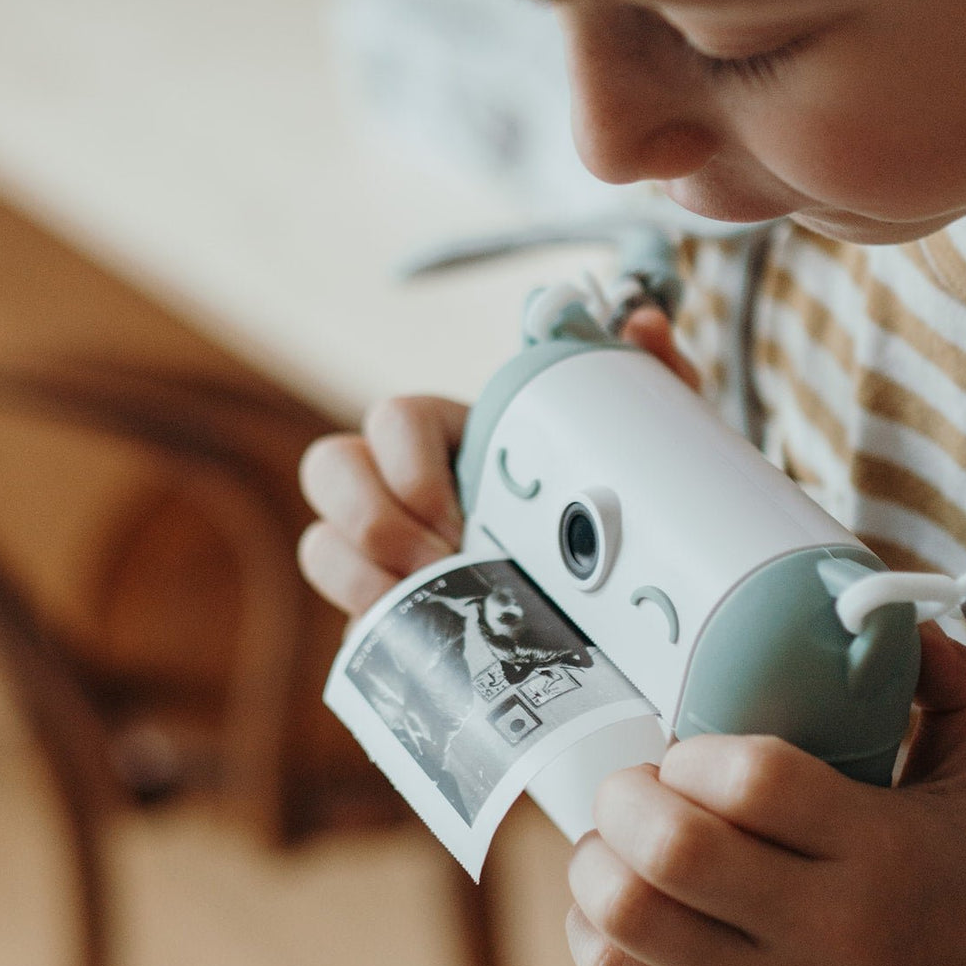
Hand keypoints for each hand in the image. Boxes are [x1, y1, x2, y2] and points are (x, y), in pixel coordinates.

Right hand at [297, 305, 694, 616]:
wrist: (610, 601)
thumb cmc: (597, 506)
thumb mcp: (626, 445)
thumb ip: (642, 376)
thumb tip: (644, 323)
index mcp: (449, 433)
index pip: (394, 419)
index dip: (410, 463)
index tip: (462, 514)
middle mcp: (400, 484)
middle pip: (330, 468)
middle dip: (375, 518)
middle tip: (443, 562)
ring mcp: (383, 549)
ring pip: (321, 542)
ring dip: (360, 576)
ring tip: (428, 607)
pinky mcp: (385, 609)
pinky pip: (343, 610)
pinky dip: (367, 625)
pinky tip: (412, 642)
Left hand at [566, 623, 965, 965]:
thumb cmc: (945, 915)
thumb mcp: (965, 802)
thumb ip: (953, 700)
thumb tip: (919, 626)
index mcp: (882, 851)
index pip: (753, 777)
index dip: (692, 752)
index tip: (689, 754)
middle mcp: (827, 930)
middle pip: (672, 844)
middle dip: (624, 797)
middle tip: (636, 792)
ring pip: (628, 911)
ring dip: (596, 860)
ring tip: (618, 846)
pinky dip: (590, 928)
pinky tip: (617, 910)